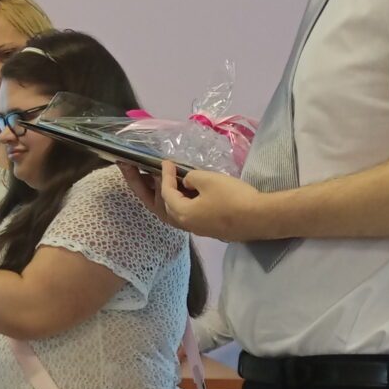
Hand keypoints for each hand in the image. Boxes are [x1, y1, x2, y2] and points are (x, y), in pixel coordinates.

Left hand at [119, 160, 276, 241]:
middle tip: (128, 170)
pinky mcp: (205, 227)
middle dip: (139, 187)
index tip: (164, 161)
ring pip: (167, 212)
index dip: (162, 174)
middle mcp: (183, 224)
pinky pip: (181, 214)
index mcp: (180, 213)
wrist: (260, 218)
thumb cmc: (233, 198)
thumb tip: (186, 181)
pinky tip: (176, 192)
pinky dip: (173, 202)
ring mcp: (194, 227)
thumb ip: (190, 177)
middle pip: (154, 206)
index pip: (163, 192)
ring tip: (148, 180)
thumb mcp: (208, 180)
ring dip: (156, 196)